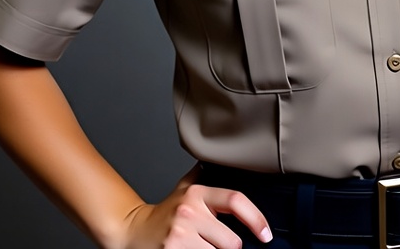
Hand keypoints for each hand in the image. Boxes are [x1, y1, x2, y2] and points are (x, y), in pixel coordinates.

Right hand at [119, 165, 272, 248]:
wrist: (133, 231)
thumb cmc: (164, 212)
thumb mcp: (185, 187)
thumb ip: (205, 174)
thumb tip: (226, 159)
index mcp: (197, 193)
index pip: (235, 201)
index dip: (256, 219)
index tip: (265, 234)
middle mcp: (190, 212)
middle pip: (231, 240)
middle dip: (233, 247)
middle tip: (226, 246)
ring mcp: (181, 236)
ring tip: (207, 247)